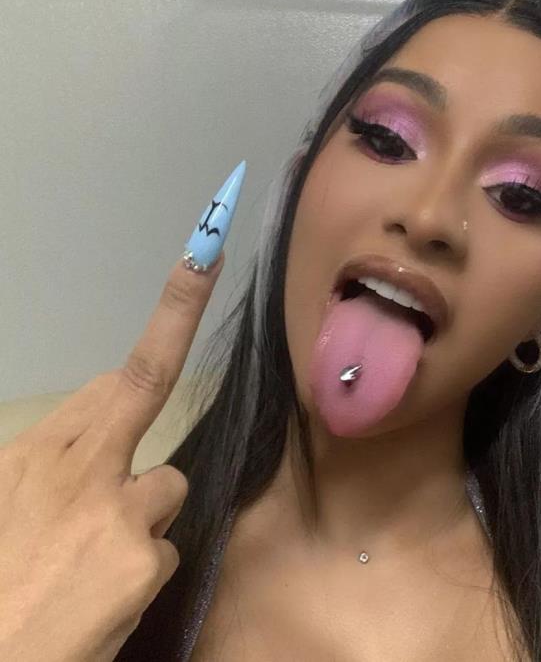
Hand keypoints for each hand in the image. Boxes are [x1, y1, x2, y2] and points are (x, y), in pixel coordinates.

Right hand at [0, 252, 224, 661]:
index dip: (168, 317)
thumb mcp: (3, 504)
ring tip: (94, 560)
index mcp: (34, 453)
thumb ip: (52, 464)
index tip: (202, 257)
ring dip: (145, 514)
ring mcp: (115, 510)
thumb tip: (99, 434)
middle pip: (149, 386)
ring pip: (169, 483)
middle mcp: (78, 467)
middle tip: (204, 258)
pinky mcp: (139, 560)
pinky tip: (103, 598)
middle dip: (176, 327)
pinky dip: (143, 570)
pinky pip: (166, 549)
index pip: (112, 376)